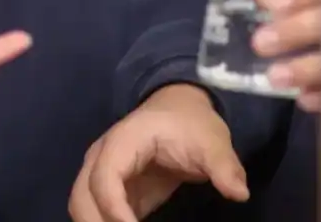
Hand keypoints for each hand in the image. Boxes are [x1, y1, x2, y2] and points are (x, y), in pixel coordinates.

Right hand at [68, 84, 248, 221]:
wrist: (178, 109)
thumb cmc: (192, 123)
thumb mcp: (212, 141)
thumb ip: (224, 167)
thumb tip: (239, 193)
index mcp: (125, 140)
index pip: (105, 177)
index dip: (114, 209)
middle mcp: (102, 155)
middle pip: (82, 196)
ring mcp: (100, 172)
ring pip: (81, 207)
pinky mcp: (110, 190)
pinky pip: (96, 213)